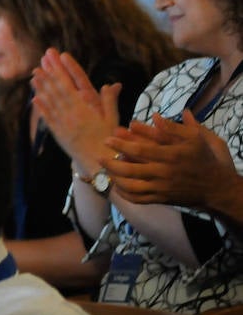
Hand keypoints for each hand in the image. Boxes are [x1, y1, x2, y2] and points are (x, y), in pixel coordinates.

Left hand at [31, 49, 120, 174]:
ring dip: (41, 88)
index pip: (69, 86)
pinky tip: (35, 98)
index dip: (60, 73)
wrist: (98, 163)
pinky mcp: (58, 134)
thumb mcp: (112, 119)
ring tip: (33, 76)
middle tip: (39, 63)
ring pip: (49, 103)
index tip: (54, 61)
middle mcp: (70, 115)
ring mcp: (62, 125)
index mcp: (84, 110)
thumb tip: (113, 84)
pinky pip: (47, 118)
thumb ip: (110, 101)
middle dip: (48, 76)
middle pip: (56, 92)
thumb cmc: (109, 140)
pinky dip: (41, 107)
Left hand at [104, 111, 235, 208]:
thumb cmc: (203, 158)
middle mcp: (165, 173)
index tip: (108, 138)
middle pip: (131, 170)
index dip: (122, 144)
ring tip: (106, 169)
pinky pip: (138, 199)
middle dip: (112, 163)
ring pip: (131, 186)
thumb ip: (173, 128)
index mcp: (171, 156)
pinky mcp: (161, 199)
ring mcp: (162, 188)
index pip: (141, 150)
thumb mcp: (194, 138)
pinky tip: (117, 185)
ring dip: (115, 178)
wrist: (215, 187)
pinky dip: (124, 194)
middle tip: (99, 155)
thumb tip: (155, 116)